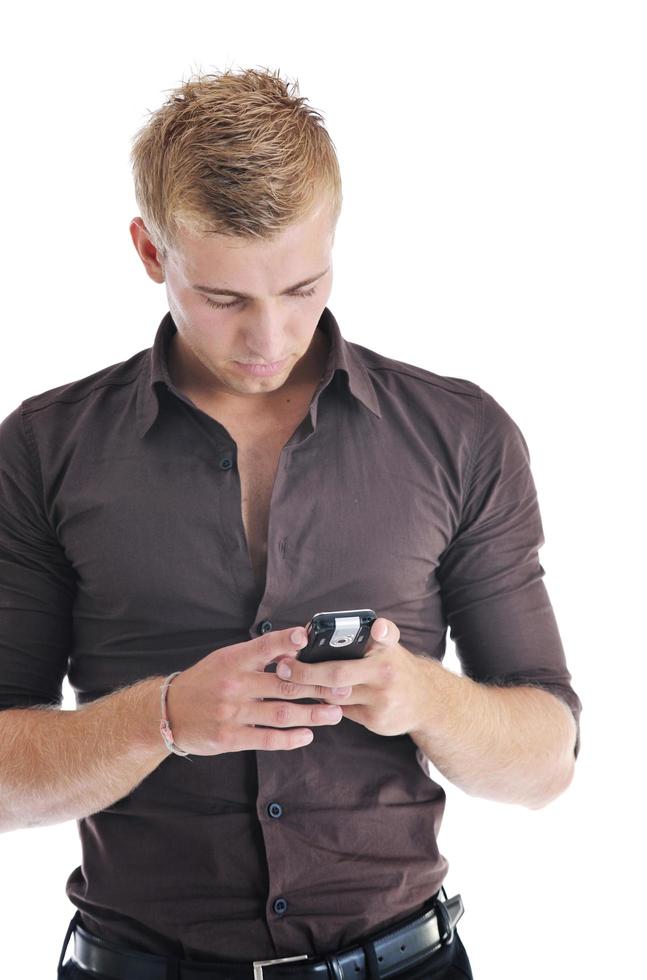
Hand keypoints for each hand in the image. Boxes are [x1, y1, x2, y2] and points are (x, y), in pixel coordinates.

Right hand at [165, 627, 347, 755]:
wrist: (169, 713)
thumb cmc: (205, 682)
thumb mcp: (225, 659)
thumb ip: (257, 655)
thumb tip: (296, 648)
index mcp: (233, 660)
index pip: (264, 646)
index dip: (286, 640)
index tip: (307, 637)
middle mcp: (234, 684)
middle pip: (283, 685)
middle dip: (317, 687)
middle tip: (343, 688)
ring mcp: (232, 712)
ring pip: (280, 713)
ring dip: (311, 714)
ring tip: (334, 713)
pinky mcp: (230, 738)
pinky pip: (266, 738)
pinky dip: (290, 738)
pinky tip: (307, 735)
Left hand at [275, 617, 433, 737]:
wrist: (426, 702)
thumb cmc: (396, 667)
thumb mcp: (389, 647)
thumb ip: (368, 636)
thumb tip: (324, 632)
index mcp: (389, 650)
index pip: (388, 634)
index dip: (382, 630)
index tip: (377, 628)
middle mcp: (388, 674)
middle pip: (338, 674)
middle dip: (305, 672)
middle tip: (283, 667)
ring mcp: (383, 700)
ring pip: (334, 696)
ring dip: (308, 689)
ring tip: (286, 682)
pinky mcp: (377, 721)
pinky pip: (342, 712)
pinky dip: (326, 704)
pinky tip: (312, 697)